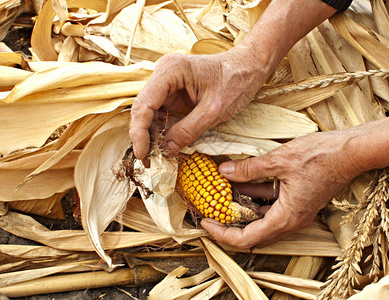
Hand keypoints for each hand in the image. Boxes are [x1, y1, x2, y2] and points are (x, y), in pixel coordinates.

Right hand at [129, 48, 268, 158]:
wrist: (249, 67)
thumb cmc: (236, 81)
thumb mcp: (213, 110)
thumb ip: (188, 131)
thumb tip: (166, 151)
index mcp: (170, 70)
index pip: (144, 104)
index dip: (139, 132)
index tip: (142, 155)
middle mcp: (163, 73)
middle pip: (143, 109)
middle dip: (144, 136)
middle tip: (148, 161)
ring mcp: (167, 82)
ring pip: (150, 113)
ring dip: (151, 135)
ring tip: (156, 157)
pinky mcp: (173, 91)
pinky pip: (161, 113)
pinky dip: (161, 130)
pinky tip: (164, 146)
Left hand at [201, 130, 362, 248]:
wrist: (352, 151)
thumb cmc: (322, 156)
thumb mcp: (279, 160)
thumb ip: (248, 169)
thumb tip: (223, 172)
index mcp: (286, 217)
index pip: (247, 238)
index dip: (222, 234)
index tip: (205, 223)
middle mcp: (291, 220)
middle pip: (253, 233)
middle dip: (229, 224)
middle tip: (209, 213)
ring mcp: (296, 211)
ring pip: (262, 218)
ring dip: (241, 209)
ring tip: (219, 195)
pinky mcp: (299, 200)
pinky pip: (272, 205)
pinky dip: (255, 197)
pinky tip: (241, 182)